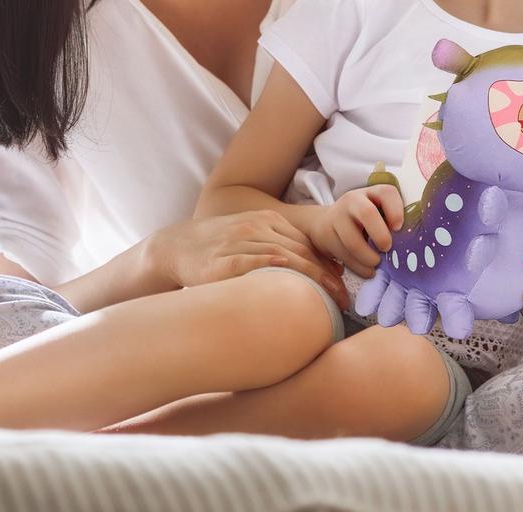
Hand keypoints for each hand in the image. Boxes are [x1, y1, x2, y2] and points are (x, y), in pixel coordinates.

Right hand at [149, 210, 349, 308]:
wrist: (176, 245)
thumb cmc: (219, 248)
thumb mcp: (251, 237)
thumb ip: (280, 248)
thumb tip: (316, 273)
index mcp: (268, 219)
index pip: (308, 243)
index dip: (329, 265)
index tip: (345, 287)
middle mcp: (257, 226)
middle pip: (302, 251)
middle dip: (327, 277)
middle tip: (346, 301)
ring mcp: (240, 240)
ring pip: (285, 257)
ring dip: (312, 280)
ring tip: (330, 303)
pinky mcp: (224, 260)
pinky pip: (255, 264)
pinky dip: (277, 273)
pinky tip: (292, 286)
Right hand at [308, 185, 405, 279]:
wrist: (326, 222)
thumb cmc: (363, 222)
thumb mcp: (378, 214)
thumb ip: (392, 223)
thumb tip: (410, 247)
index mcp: (372, 193)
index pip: (387, 193)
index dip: (396, 211)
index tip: (399, 228)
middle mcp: (353, 200)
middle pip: (367, 213)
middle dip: (380, 235)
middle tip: (387, 248)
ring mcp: (338, 216)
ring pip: (352, 241)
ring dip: (368, 258)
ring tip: (376, 264)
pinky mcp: (326, 233)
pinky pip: (343, 254)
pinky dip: (358, 267)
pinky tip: (367, 270)